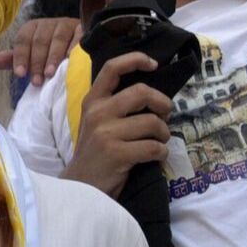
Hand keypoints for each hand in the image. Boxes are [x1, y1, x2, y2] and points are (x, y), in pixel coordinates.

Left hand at [0, 17, 79, 85]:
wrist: (78, 41)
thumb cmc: (50, 51)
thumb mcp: (31, 54)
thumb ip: (14, 59)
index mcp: (32, 28)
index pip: (22, 40)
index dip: (20, 57)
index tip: (20, 74)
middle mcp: (48, 24)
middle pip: (39, 41)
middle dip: (37, 62)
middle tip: (37, 81)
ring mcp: (66, 24)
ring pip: (57, 39)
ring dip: (53, 57)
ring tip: (50, 74)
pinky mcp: (83, 28)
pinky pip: (78, 36)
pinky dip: (73, 48)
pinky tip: (70, 60)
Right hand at [60, 52, 171, 198]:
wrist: (80, 187)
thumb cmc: (95, 153)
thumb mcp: (96, 123)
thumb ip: (115, 106)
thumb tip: (153, 97)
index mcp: (92, 101)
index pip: (112, 68)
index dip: (136, 60)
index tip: (153, 64)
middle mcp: (97, 113)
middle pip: (142, 92)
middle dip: (163, 104)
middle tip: (165, 117)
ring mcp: (106, 133)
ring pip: (153, 122)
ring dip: (164, 134)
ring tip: (158, 142)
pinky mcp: (117, 153)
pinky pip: (154, 147)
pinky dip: (161, 153)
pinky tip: (155, 157)